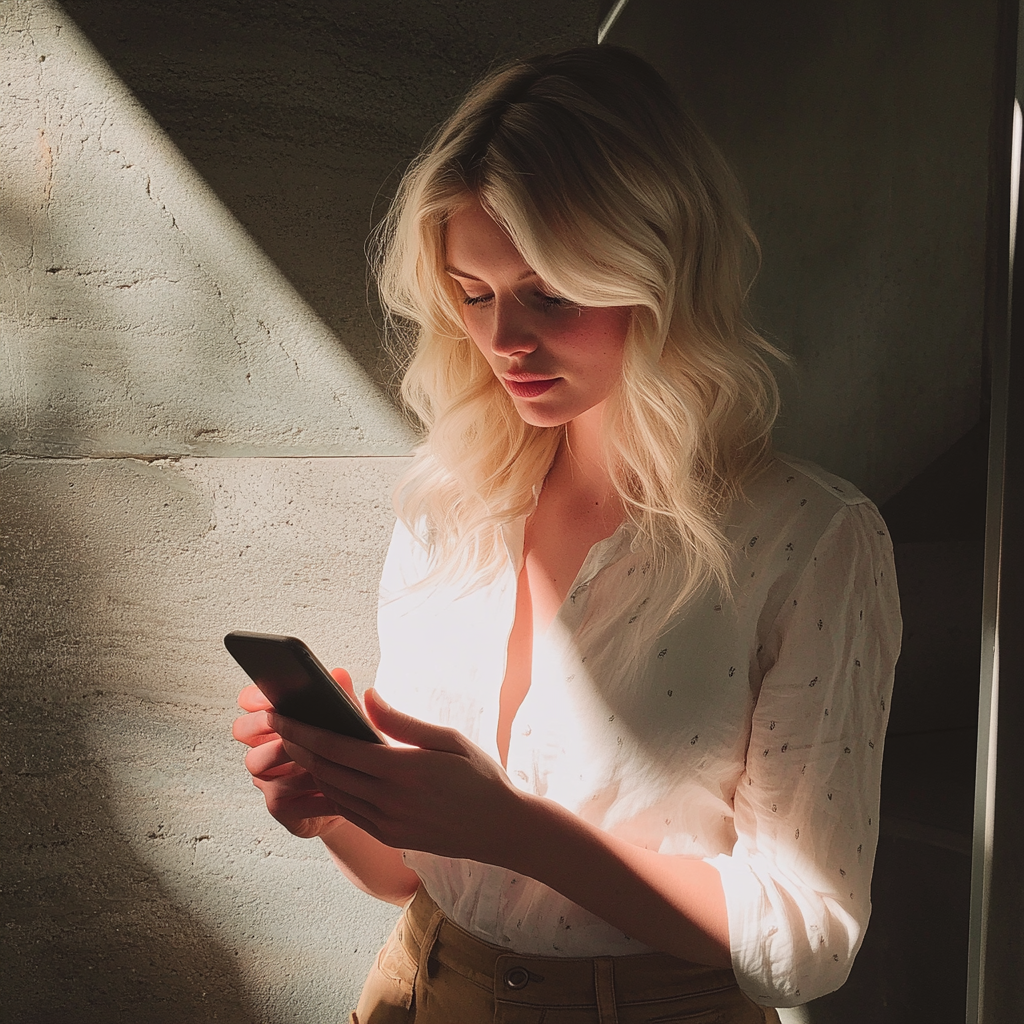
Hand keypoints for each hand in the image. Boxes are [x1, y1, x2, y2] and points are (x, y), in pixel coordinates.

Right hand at [232, 670, 356, 839]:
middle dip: (261, 724)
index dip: (254, 697)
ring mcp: (269, 776)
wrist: (362, 800)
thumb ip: (344, 699)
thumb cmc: (352, 755)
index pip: (249, 700)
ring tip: (317, 760)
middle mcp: (266, 746)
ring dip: (287, 759)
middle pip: (241, 728)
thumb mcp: (352, 724)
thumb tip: (340, 674)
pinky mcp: (278, 804)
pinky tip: (327, 790)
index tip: (270, 698)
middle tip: (287, 726)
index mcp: (280, 721)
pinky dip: (303, 792)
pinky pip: (276, 795)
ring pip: (255, 762)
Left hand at [271, 690, 524, 862]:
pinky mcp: (390, 837)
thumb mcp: (449, 739)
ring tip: (294, 745)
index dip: (304, 731)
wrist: (502, 829)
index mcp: (405, 770)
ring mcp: (388, 824)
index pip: (338, 748)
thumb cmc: (480, 777)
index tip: (281, 715)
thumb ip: (403, 722)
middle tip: (277, 724)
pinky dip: (330, 790)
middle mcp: (391, 801)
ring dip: (309, 769)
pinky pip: (348, 811)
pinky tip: (323, 773)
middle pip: (327, 771)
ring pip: (333, 793)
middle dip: (297, 746)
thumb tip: (368, 697)